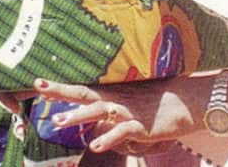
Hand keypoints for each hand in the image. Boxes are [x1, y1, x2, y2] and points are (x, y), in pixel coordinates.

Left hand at [33, 75, 209, 153]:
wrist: (189, 102)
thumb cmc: (161, 102)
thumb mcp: (134, 101)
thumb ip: (115, 106)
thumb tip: (96, 116)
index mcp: (114, 93)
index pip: (82, 87)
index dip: (60, 86)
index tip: (38, 81)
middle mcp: (117, 100)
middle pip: (84, 93)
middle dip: (61, 91)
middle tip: (39, 86)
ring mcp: (129, 111)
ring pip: (99, 111)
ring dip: (78, 116)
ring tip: (59, 121)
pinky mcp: (141, 125)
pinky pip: (121, 132)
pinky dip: (107, 138)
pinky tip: (94, 145)